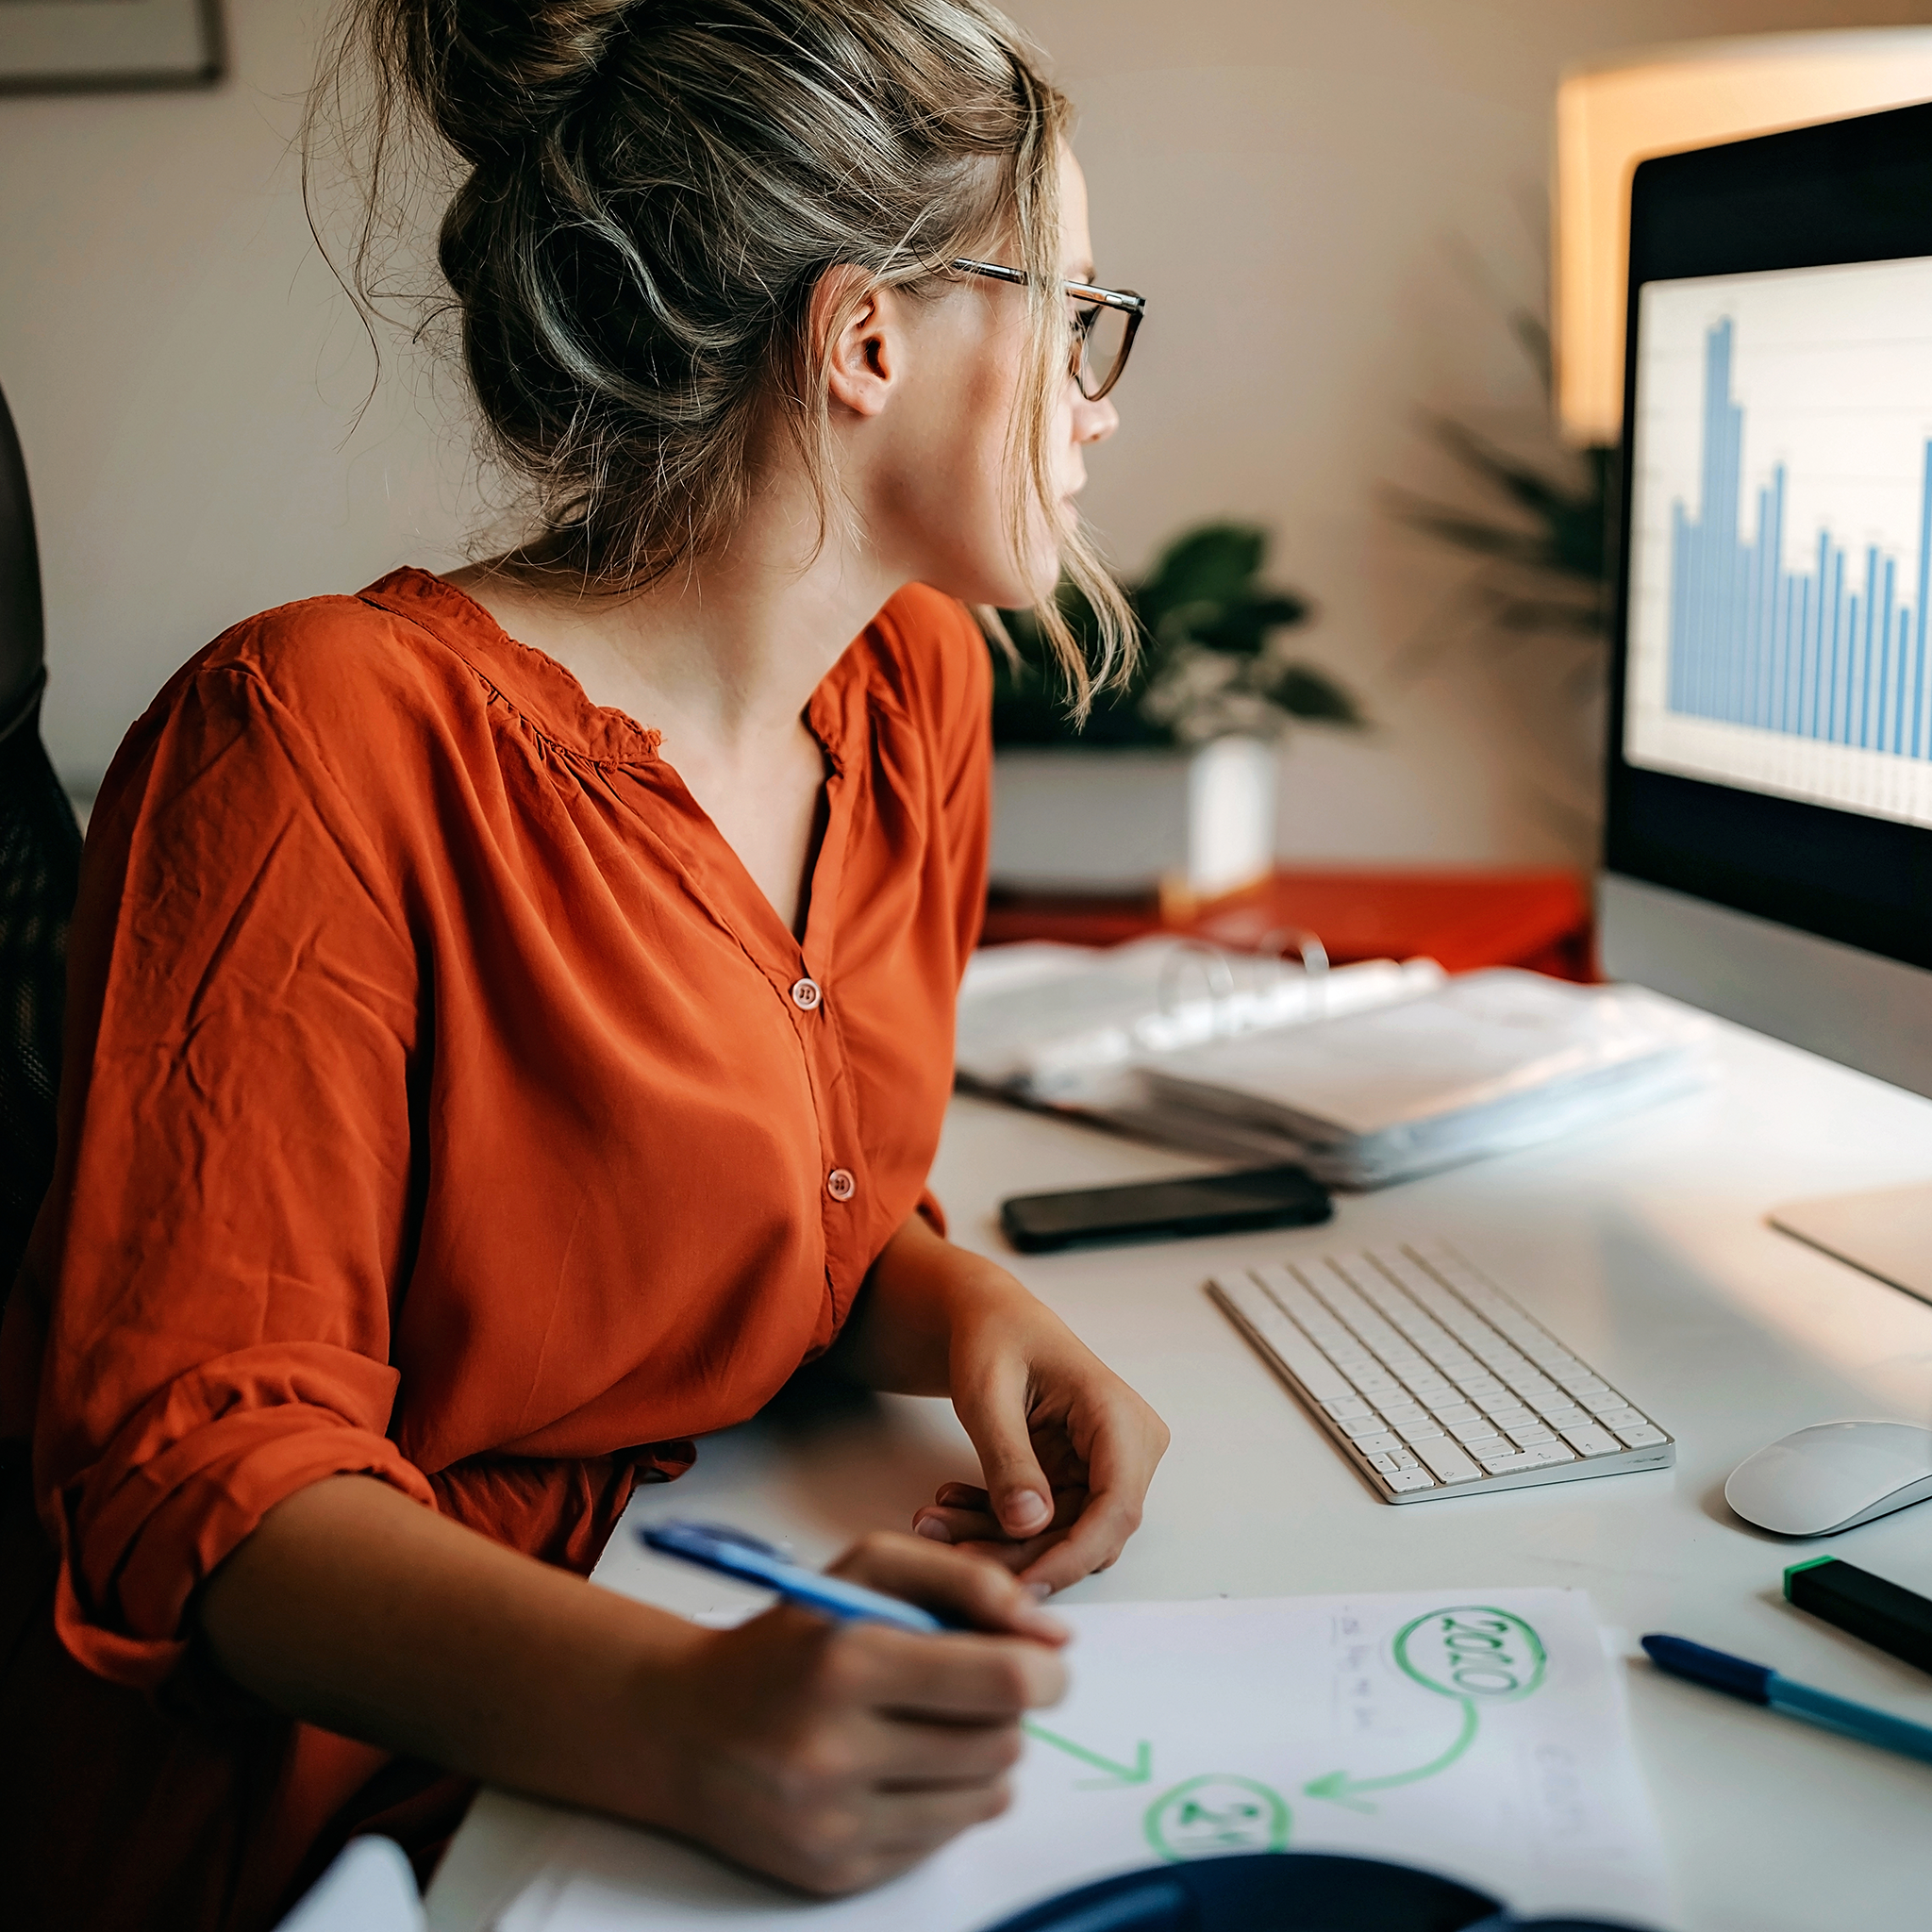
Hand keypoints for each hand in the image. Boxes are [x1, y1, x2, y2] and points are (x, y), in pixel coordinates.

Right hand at [647, 1533, 1067, 1894]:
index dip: (1046, 1668)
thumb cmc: (787, 1640)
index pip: (1003, 1681)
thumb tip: (1053, 1635)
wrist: (682, 1729)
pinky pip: (945, 1837)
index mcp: (848, 1661)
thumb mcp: (867, 1569)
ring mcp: (836, 1822)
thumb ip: (968, 1581)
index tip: (1045, 1658)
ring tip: (938, 1725)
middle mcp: (837, 1750)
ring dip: (983, 1755)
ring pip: (986, 1796)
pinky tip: (903, 1767)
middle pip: (1002, 1742)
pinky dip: (945, 1799)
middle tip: (978, 1686)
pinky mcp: (839, 1871)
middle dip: (1009, 1709)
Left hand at [914, 1283, 1169, 1597]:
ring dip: (1000, 1541)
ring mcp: (1107, 1467)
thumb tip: (1030, 1524)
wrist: (991, 1320)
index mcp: (1118, 1415)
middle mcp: (1128, 1446)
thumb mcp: (987, 1392)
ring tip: (936, 1522)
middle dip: (1019, 1552)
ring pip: (1063, 1535)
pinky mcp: (1080, 1480)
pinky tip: (953, 1506)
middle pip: (1087, 1530)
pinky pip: (1046, 1524)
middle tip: (950, 1550)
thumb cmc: (994, 1336)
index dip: (1073, 1555)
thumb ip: (1008, 1458)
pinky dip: (998, 1524)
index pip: (1116, 1506)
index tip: (1022, 1586)